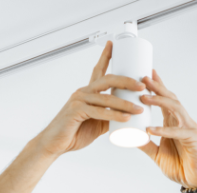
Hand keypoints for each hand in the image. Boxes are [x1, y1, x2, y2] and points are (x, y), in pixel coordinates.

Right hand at [32, 41, 147, 156]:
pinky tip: (126, 118)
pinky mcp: (76, 111)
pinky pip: (99, 111)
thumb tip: (127, 117)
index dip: (106, 56)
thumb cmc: (74, 133)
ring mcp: (78, 100)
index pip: (98, 70)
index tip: (114, 44)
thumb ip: (110, 117)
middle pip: (108, 79)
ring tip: (139, 108)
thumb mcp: (97, 124)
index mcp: (87, 93)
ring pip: (107, 97)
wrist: (55, 144)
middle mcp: (83, 92)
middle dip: (127, 81)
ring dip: (125, 104)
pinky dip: (114, 115)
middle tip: (142, 86)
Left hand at [137, 70, 196, 188]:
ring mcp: (189, 128)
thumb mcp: (157, 154)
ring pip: (175, 108)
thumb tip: (130, 138)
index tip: (145, 73)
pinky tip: (151, 129)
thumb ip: (145, 145)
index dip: (156, 86)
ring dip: (160, 101)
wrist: (194, 181)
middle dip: (157, 87)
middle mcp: (182, 121)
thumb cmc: (179, 166)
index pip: (164, 100)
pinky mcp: (193, 139)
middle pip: (170, 98)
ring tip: (144, 97)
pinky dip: (163, 130)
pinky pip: (177, 132)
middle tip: (143, 78)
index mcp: (173, 122)